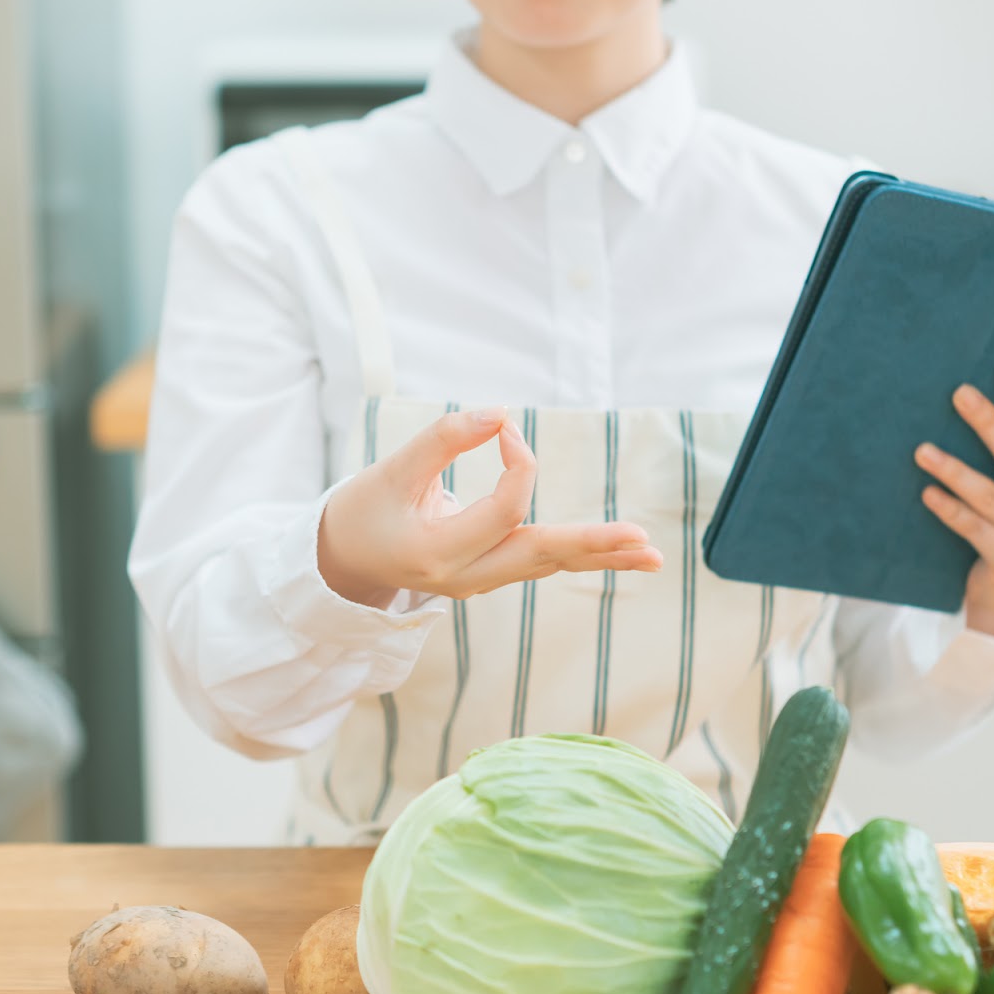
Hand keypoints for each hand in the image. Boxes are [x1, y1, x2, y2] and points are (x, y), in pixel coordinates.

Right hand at [317, 407, 661, 607]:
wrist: (341, 561)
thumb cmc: (363, 510)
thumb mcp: (391, 469)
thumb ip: (444, 438)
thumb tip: (503, 411)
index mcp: (436, 554)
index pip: (502, 510)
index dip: (518, 462)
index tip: (505, 428)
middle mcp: (464, 578)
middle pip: (539, 556)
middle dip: (593, 545)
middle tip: (643, 541)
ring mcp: (479, 582)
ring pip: (547, 565)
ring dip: (600, 556)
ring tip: (651, 554)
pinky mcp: (489, 574)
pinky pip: (540, 562)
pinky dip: (578, 554)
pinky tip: (619, 553)